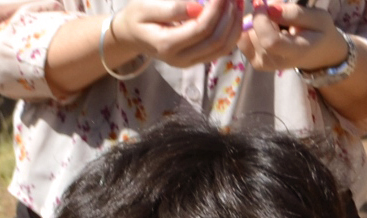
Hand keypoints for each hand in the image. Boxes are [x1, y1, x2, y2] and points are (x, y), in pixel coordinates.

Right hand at [113, 0, 242, 67]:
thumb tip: (197, 7)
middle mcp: (179, 58)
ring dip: (234, 24)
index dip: (216, 8)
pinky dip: (232, 32)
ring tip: (235, 3)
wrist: (131, 35)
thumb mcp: (146, 6)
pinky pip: (222, 50)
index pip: (201, 28)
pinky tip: (232, 15)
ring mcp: (188, 62)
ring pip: (223, 47)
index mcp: (166, 45)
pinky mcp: (195, 60)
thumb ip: (171, 8)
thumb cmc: (137, 17)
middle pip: (216, 39)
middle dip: (229, 14)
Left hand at [238, 2, 347, 71]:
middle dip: (261, 16)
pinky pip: (243, 39)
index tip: (261, 3)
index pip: (270, 40)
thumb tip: (270, 8)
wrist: (315, 52)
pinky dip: (251, 29)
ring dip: (257, 23)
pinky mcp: (254, 62)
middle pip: (255, 35)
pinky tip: (267, 28)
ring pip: (247, 35)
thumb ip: (295, 13)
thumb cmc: (318, 32)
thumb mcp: (318, 17)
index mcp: (296, 52)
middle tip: (276, 9)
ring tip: (276, 23)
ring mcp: (262, 64)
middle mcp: (275, 62)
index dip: (261, 19)